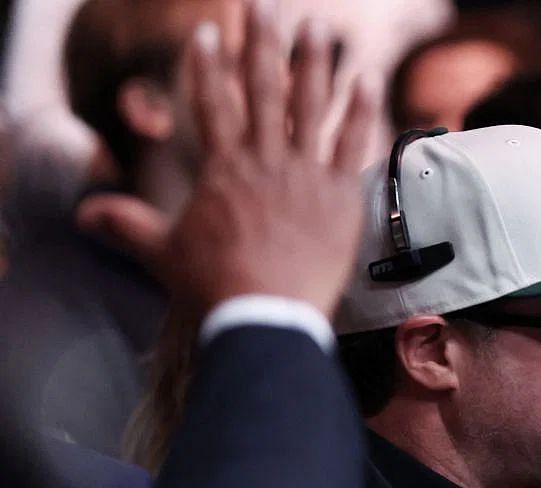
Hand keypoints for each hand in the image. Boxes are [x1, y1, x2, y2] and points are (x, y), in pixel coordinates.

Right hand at [75, 5, 374, 317]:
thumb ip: (126, 225)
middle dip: (263, 42)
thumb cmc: (214, 286)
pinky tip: (366, 81)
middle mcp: (265, 161)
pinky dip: (361, 111)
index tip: (209, 33)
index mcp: (223, 168)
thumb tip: (84, 215)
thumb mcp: (161, 252)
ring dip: (314, 63)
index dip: (208, 65)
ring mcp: (306, 175)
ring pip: (311, 106)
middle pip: (264, 88)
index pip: (211, 102)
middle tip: (265, 6)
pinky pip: (354, 144)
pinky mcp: (341, 196)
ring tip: (315, 28)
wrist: (264, 313)